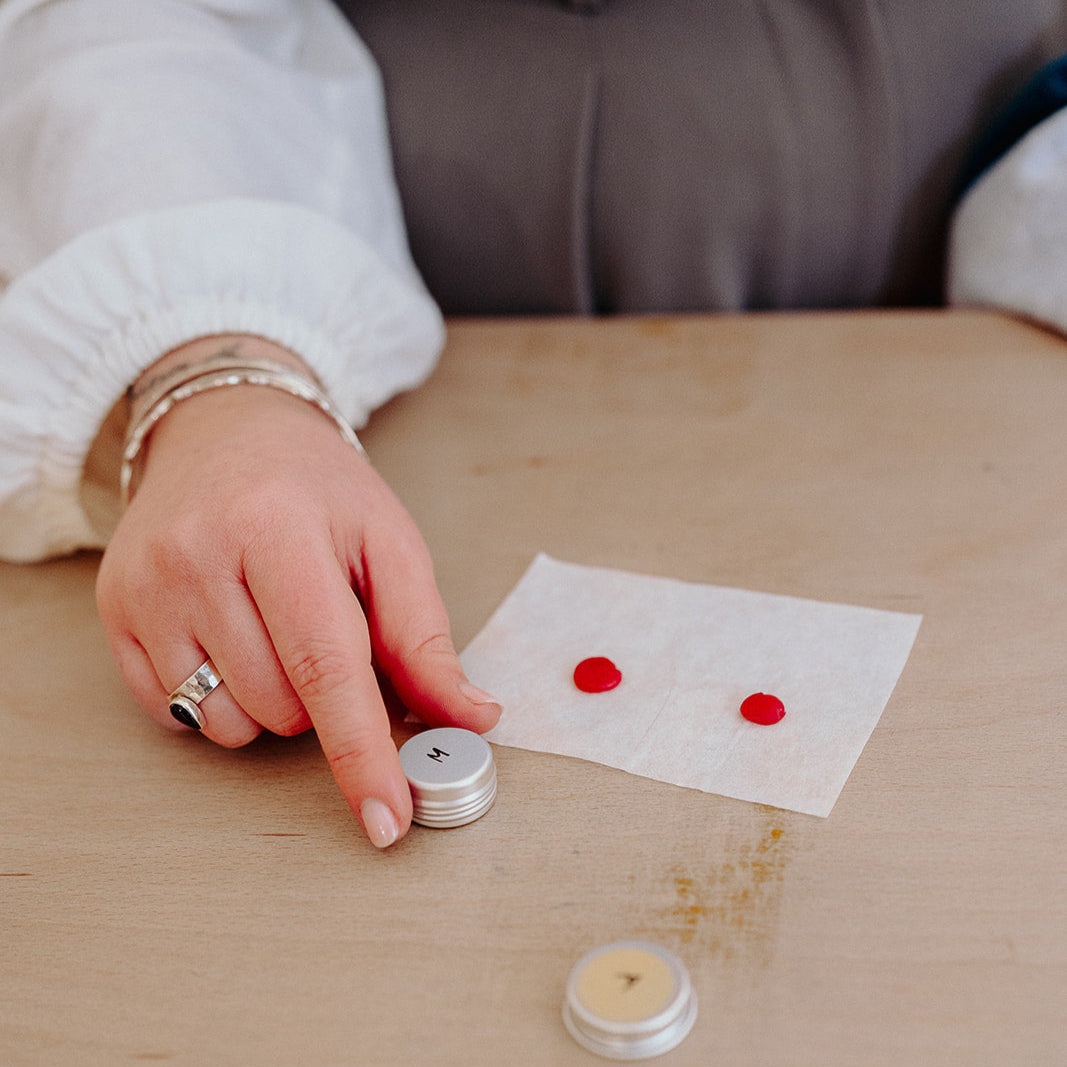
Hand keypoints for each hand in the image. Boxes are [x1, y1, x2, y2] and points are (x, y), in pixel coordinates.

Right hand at [96, 341, 499, 847]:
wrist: (224, 430)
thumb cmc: (316, 488)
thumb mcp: (388, 541)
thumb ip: (425, 637)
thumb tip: (470, 718)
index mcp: (276, 527)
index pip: (326, 665)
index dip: (361, 751)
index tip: (387, 818)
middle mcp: (196, 558)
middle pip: (283, 704)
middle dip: (325, 695)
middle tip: (323, 622)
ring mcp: (145, 590)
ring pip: (230, 723)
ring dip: (274, 701)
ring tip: (275, 624)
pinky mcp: (115, 615)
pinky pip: (177, 716)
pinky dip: (222, 701)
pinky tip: (231, 637)